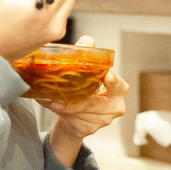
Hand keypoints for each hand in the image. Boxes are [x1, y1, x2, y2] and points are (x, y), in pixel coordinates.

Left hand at [42, 36, 128, 165]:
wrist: (78, 113)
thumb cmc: (87, 88)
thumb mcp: (88, 69)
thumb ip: (88, 53)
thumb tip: (87, 40)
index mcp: (119, 89)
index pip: (117, 85)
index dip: (112, 81)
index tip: (107, 77)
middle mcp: (115, 106)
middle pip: (94, 102)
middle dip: (76, 99)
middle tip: (58, 97)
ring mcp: (103, 120)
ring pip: (81, 112)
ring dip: (64, 106)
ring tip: (51, 100)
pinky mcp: (90, 129)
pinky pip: (73, 120)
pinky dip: (61, 113)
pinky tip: (53, 106)